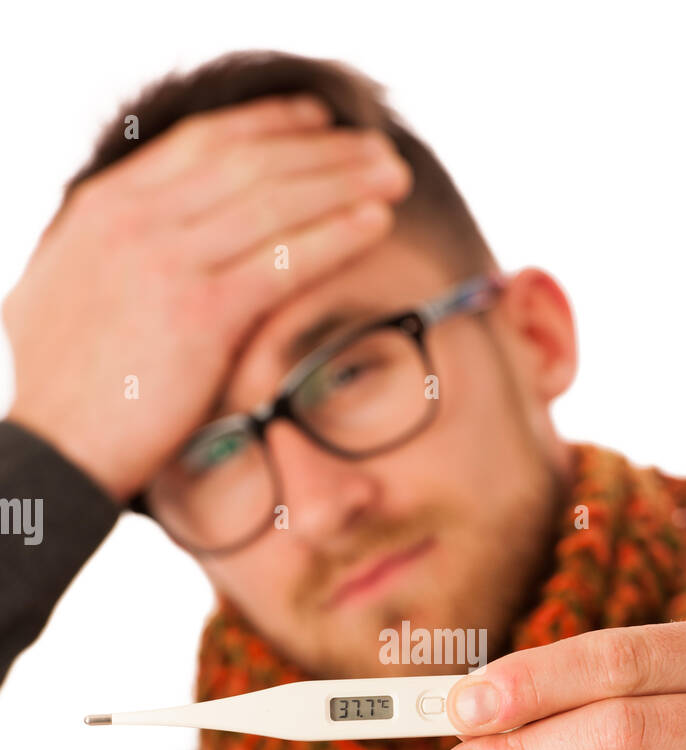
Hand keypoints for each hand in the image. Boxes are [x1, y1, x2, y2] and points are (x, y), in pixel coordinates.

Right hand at [2, 95, 410, 501]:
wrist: (46, 447)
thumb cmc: (61, 391)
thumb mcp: (75, 296)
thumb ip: (120, 260)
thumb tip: (156, 251)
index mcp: (106, 208)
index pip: (201, 144)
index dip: (268, 126)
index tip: (316, 121)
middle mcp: (135, 220)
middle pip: (249, 162)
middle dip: (322, 150)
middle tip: (379, 148)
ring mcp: (165, 263)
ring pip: (274, 203)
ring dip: (343, 182)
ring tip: (395, 175)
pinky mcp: (197, 314)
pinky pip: (283, 262)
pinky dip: (336, 236)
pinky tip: (377, 225)